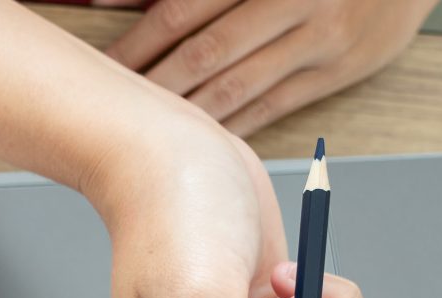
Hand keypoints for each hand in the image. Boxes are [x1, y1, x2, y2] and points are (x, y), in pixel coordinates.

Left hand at [97, 0, 441, 135]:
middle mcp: (294, 2)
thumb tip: (113, 0)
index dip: (137, 42)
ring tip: (145, 131)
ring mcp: (319, 40)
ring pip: (236, 86)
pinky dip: (230, 126)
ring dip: (185, 113)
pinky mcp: (339, 71)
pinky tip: (198, 139)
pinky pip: (271, 107)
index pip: (182, 10)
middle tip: (112, 109)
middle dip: (152, 84)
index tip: (102, 67)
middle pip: (204, 53)